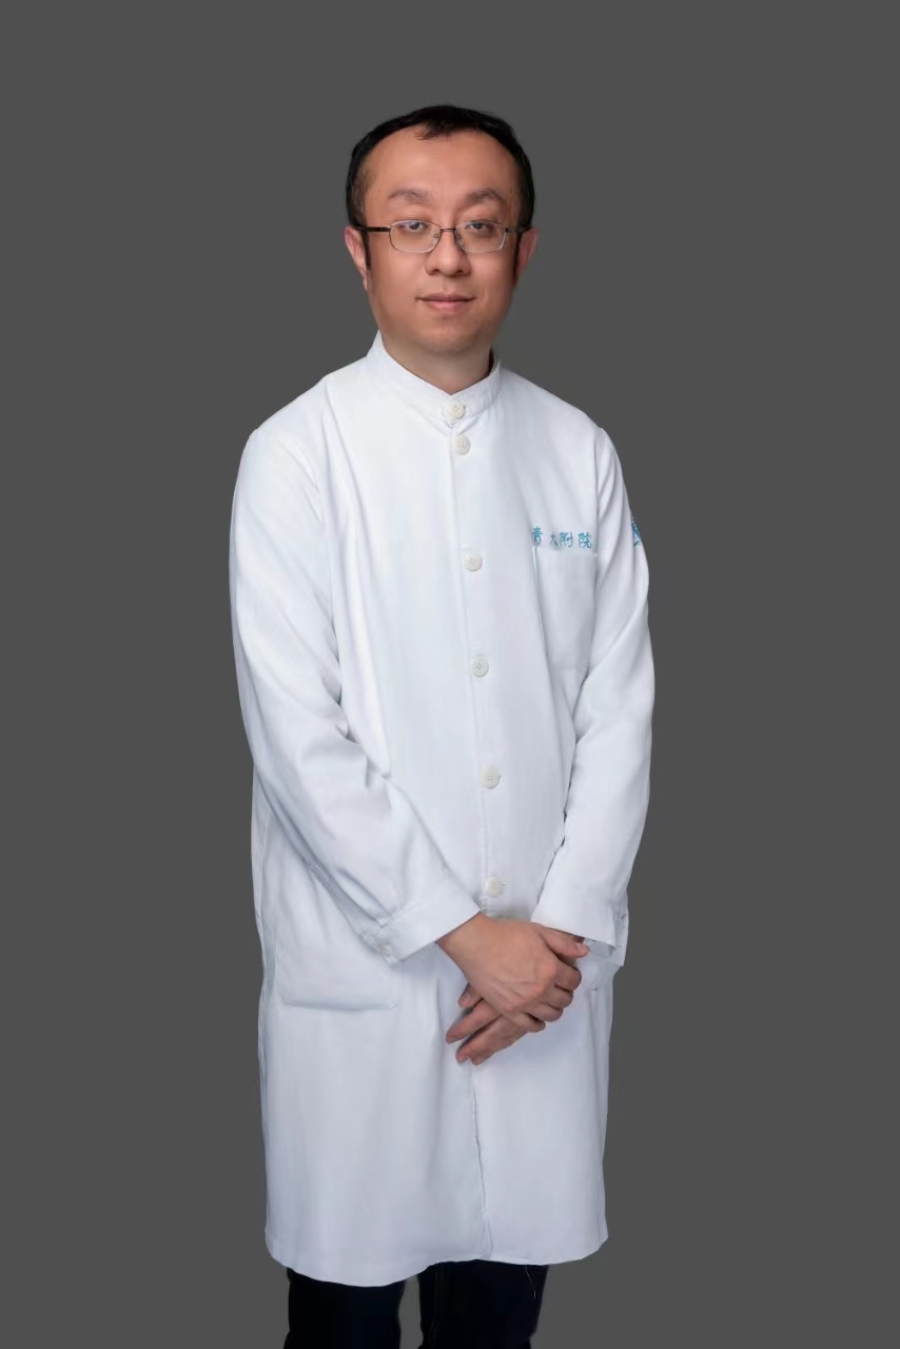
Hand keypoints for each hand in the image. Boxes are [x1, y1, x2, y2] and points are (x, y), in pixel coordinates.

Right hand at [445, 936, 585, 1064]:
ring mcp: (525, 1003)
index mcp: (551, 969)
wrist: (476, 943)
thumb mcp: (539, 932)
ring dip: (555, 1008)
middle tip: (559, 986)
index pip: (574, 981)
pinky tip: (537, 1017)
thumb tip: (584, 952)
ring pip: (551, 1015)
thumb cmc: (506, 934)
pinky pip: (529, 1025)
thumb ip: (564, 943)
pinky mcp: (509, 1010)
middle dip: (566, 992)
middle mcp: (541, 990)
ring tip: (549, 1000)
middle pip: (565, 1000)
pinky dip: (537, 1023)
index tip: (568, 974)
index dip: (574, 976)